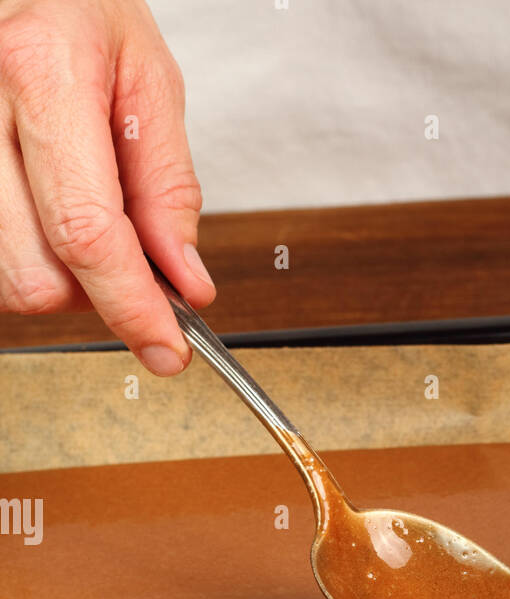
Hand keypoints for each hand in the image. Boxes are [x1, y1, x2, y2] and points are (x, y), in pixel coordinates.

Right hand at [0, 0, 214, 373]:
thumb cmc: (76, 6)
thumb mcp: (147, 77)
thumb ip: (167, 187)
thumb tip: (184, 281)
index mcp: (40, 69)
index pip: (86, 232)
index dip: (131, 305)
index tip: (167, 346)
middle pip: (33, 274)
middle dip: (92, 291)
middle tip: (127, 259)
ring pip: (5, 278)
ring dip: (56, 275)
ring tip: (80, 215)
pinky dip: (26, 255)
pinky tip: (44, 215)